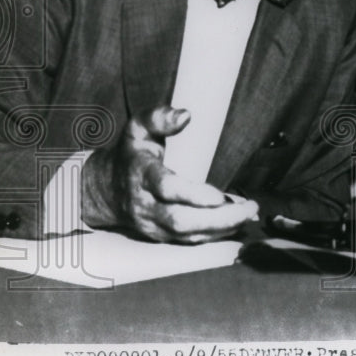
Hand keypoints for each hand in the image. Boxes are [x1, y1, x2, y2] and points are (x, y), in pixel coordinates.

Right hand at [82, 106, 258, 242]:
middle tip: (249, 208)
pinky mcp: (161, 235)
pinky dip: (215, 235)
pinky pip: (189, 240)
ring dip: (221, 228)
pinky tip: (236, 223)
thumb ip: (158, 118)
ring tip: (248, 214)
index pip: (166, 188)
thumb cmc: (130, 155)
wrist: (106, 189)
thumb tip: (185, 115)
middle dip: (218, 218)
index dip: (192, 194)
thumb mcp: (138, 128)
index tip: (219, 195)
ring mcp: (152, 224)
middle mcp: (145, 204)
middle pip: (180, 220)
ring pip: (187, 235)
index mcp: (141, 175)